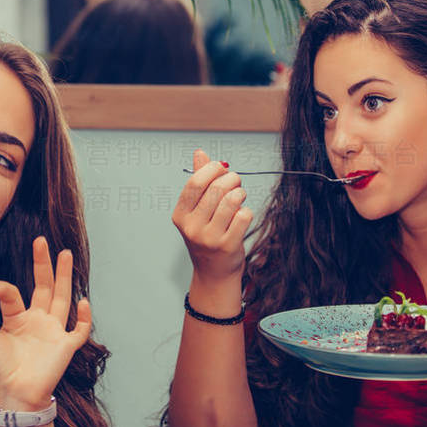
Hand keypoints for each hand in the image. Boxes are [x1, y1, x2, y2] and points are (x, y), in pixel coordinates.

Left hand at [0, 236, 91, 410]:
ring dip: (65, 277)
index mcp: (15, 319)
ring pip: (62, 298)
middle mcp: (36, 322)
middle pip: (43, 287)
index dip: (3, 287)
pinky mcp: (64, 347)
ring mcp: (52, 332)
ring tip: (65, 253)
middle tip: (41, 241)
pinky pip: (79, 330)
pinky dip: (84, 317)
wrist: (11, 398)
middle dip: (43, 265)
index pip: (13, 293)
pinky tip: (82, 301)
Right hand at [172, 148, 253, 283]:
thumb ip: (199, 181)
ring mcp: (209, 238)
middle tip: (236, 181)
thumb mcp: (197, 210)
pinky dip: (246, 211)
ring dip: (240, 193)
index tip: (221, 167)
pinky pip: (243, 215)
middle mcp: (192, 227)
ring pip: (232, 200)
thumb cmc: (207, 236)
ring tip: (239, 196)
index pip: (196, 183)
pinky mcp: (228, 246)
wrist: (213, 272)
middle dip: (231, 179)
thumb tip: (200, 153)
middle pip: (216, 189)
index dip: (212, 169)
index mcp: (180, 215)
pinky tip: (241, 216)